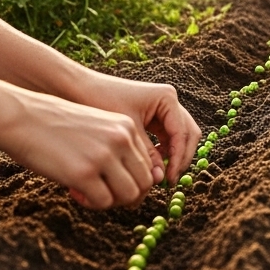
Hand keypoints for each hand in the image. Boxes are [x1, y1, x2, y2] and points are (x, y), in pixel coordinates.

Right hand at [5, 92, 161, 209]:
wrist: (22, 118)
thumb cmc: (56, 126)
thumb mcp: (97, 127)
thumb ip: (117, 148)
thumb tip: (132, 185)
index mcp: (126, 127)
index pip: (148, 165)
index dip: (132, 180)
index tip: (111, 181)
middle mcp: (121, 139)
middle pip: (144, 183)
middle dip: (126, 195)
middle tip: (103, 194)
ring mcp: (104, 156)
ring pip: (129, 195)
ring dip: (111, 201)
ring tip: (89, 193)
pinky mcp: (84, 173)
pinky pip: (104, 202)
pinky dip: (92, 204)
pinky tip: (75, 192)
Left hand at [78, 75, 201, 185]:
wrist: (81, 88)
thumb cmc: (102, 102)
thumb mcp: (128, 132)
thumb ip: (147, 155)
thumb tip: (161, 179)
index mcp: (167, 98)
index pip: (182, 133)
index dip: (179, 159)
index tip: (169, 180)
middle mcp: (170, 101)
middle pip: (188, 134)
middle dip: (181, 158)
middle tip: (170, 180)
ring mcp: (163, 108)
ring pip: (179, 136)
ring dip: (174, 156)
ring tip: (160, 176)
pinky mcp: (154, 115)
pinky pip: (167, 136)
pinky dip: (164, 151)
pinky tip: (152, 164)